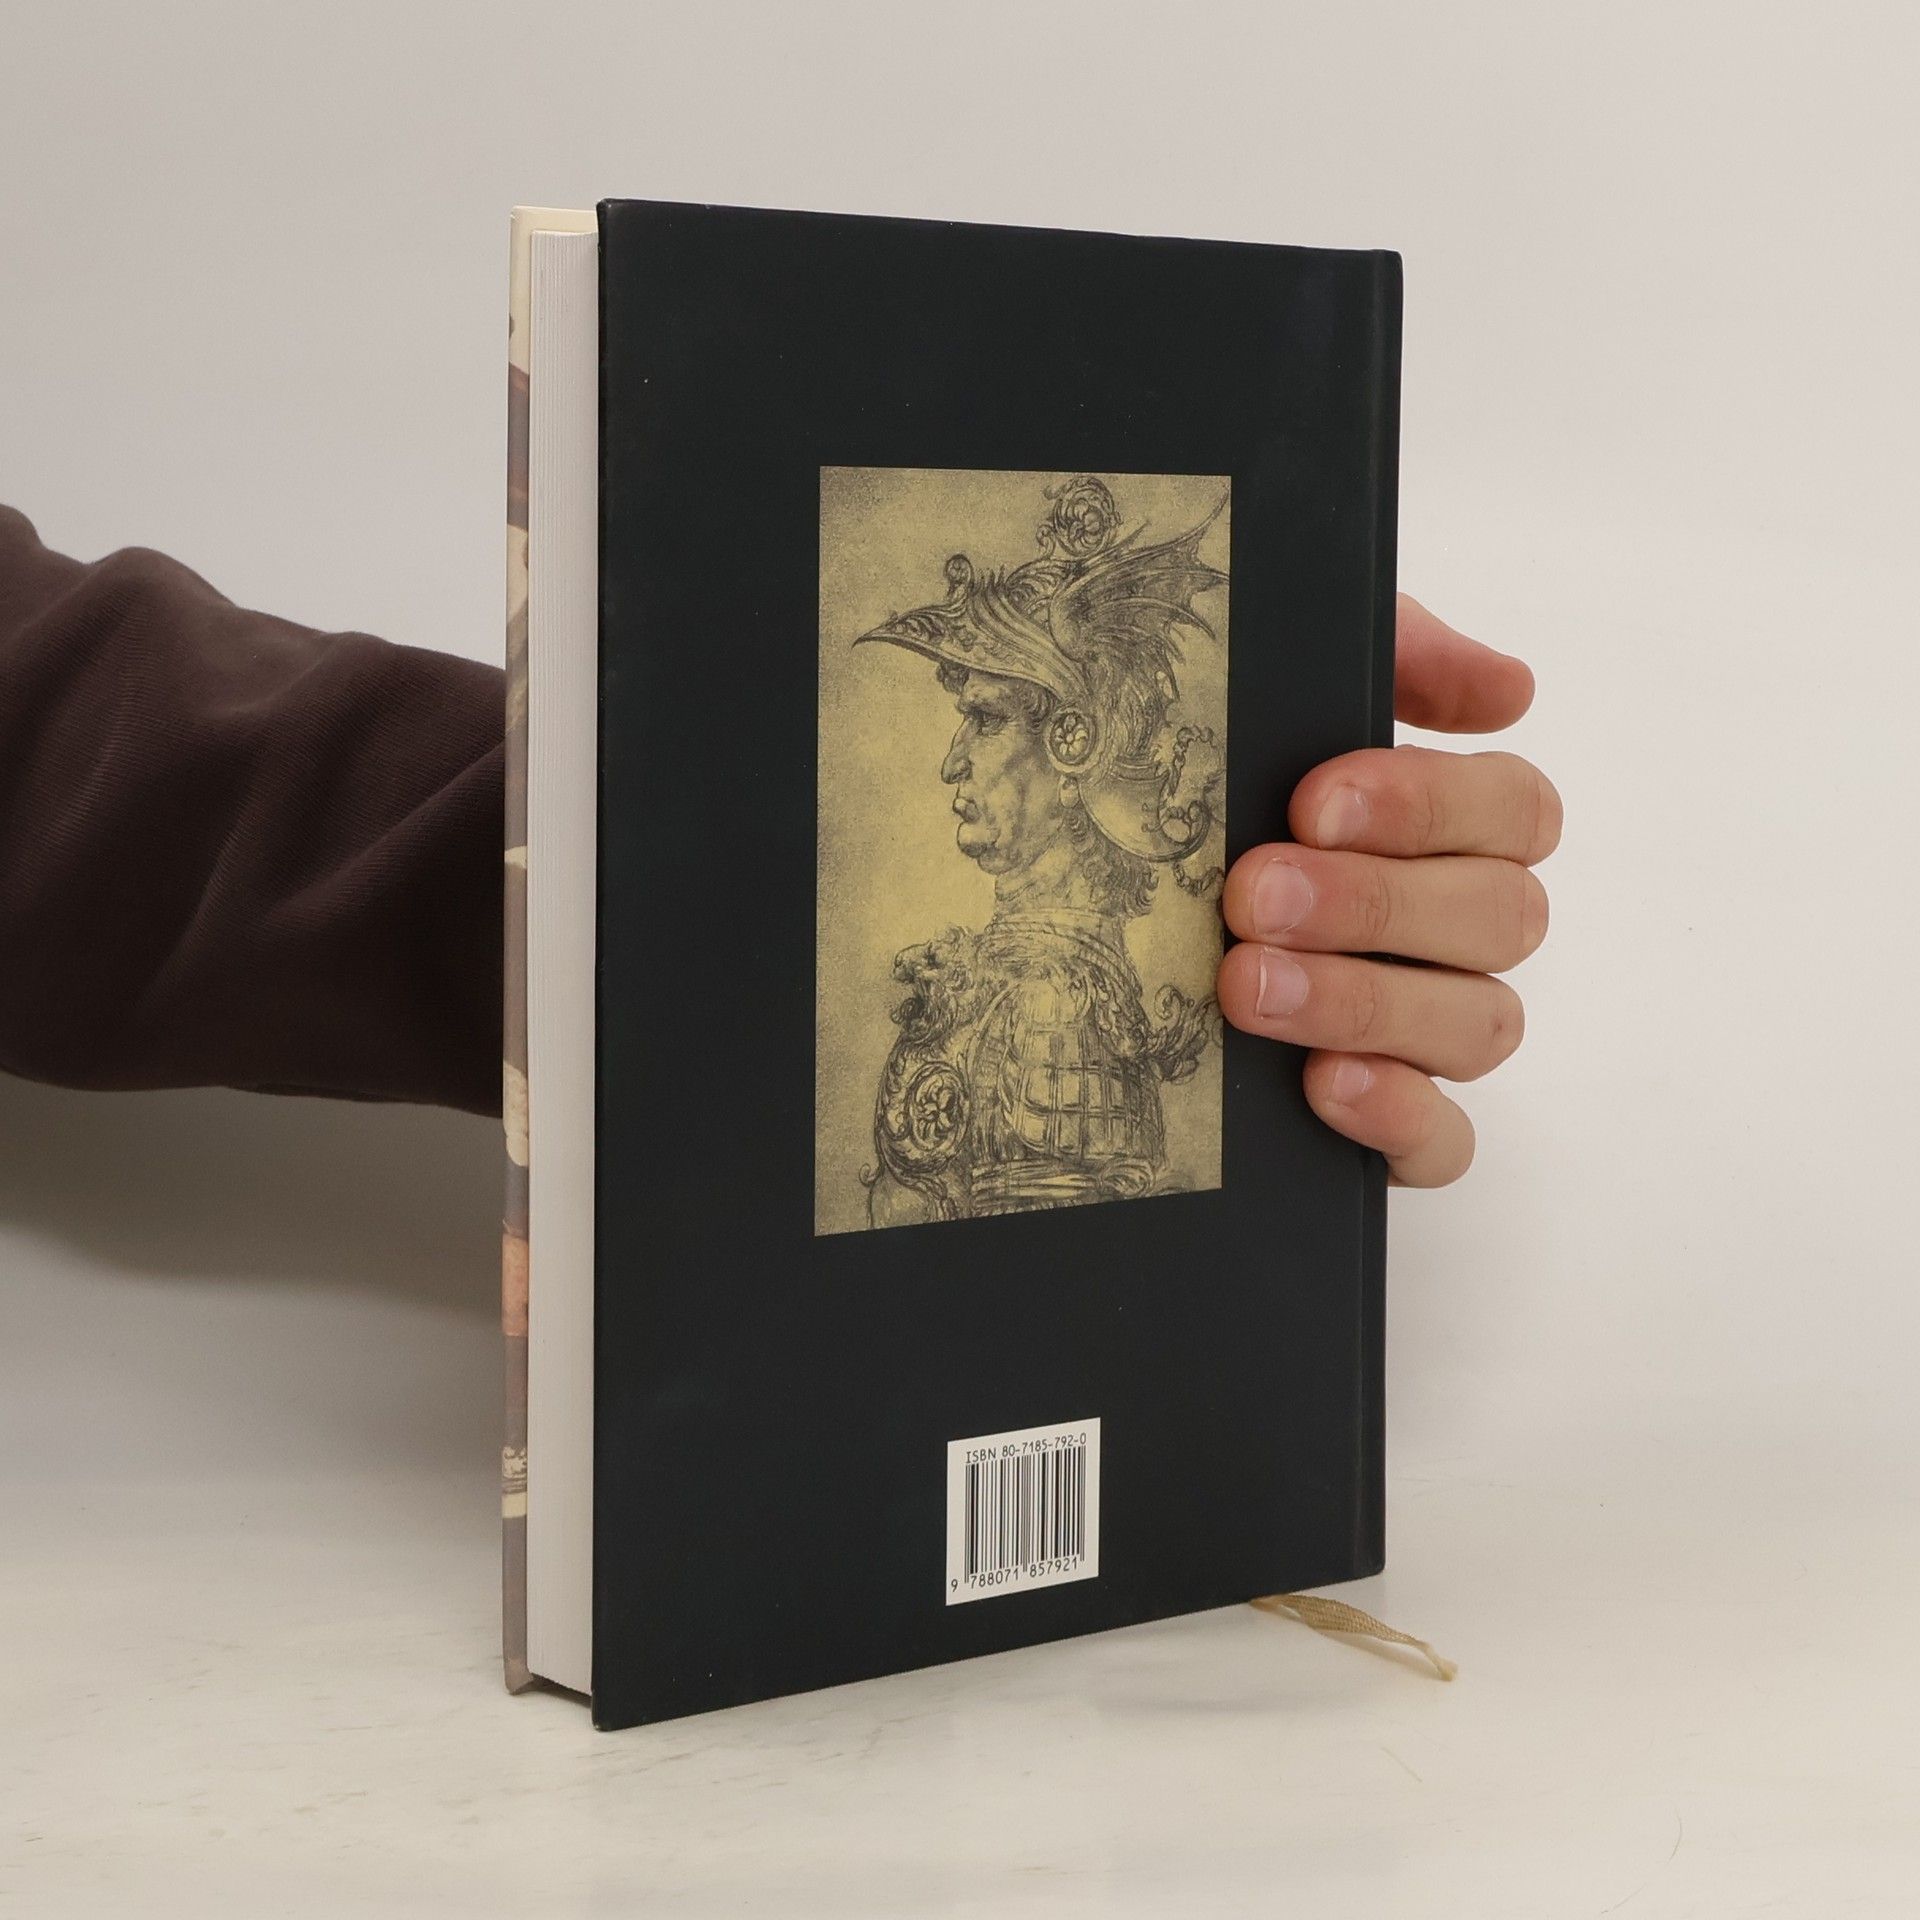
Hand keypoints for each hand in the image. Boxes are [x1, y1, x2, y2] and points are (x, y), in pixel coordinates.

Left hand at [1215, 596, 1559, 1186]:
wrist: (1076, 930)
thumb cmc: (1202, 790)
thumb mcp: (1277, 691)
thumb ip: (1396, 657)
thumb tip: (1510, 690)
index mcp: (1451, 830)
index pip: (1516, 813)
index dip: (1431, 806)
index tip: (1313, 802)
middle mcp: (1455, 933)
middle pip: (1501, 918)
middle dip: (1373, 904)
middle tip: (1251, 893)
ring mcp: (1429, 1034)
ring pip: (1478, 1027)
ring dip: (1366, 1001)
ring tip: (1247, 986)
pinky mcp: (1389, 1126)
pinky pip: (1446, 1143)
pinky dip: (1398, 1116)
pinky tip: (1324, 1084)